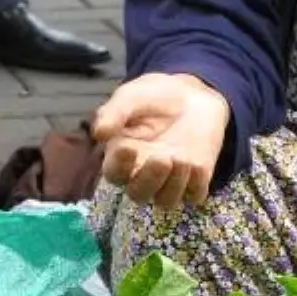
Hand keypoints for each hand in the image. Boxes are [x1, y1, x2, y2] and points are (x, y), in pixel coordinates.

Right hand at [92, 74, 230, 210]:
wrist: (191, 95)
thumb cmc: (152, 97)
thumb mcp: (131, 97)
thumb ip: (114, 113)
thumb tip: (99, 133)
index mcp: (121, 156)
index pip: (115, 173)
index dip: (120, 165)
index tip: (128, 147)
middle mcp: (142, 173)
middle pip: (139, 194)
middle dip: (150, 180)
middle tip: (162, 158)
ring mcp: (169, 179)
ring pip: (166, 200)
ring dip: (174, 183)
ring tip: (182, 157)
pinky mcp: (195, 179)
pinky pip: (194, 195)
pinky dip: (197, 183)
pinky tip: (197, 162)